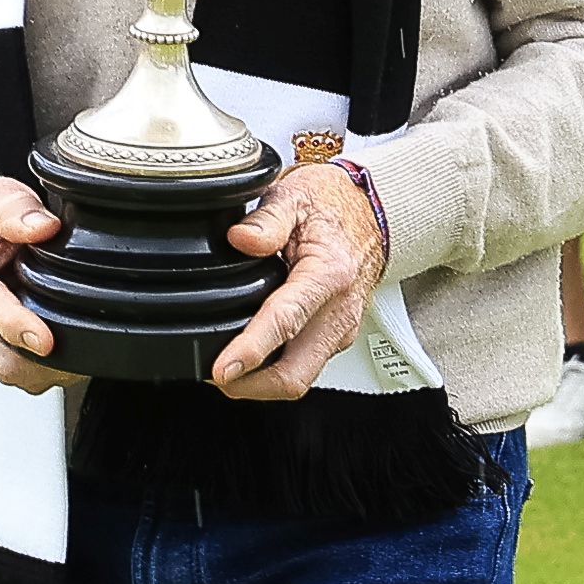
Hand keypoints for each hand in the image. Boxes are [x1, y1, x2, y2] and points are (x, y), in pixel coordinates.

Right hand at [0, 171, 74, 393]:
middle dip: (41, 359)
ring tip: (77, 346)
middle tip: (84, 344)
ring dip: (46, 367)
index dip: (15, 326)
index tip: (45, 340)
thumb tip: (44, 228)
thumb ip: (18, 212)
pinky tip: (65, 350)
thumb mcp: (1, 200)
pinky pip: (19, 373)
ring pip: (11, 372)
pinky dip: (46, 368)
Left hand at [210, 151, 388, 402]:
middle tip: (214, 377)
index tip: (222, 369)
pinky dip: (274, 370)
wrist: (369, 214)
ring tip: (227, 370)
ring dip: (260, 383)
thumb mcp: (295, 196)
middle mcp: (339, 311)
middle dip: (251, 386)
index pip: (286, 321)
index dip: (251, 350)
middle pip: (295, 373)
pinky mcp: (336, 338)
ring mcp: (340, 330)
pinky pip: (304, 366)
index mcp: (329, 274)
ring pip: (300, 377)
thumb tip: (240, 239)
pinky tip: (252, 357)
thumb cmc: (332, 207)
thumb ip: (267, 219)